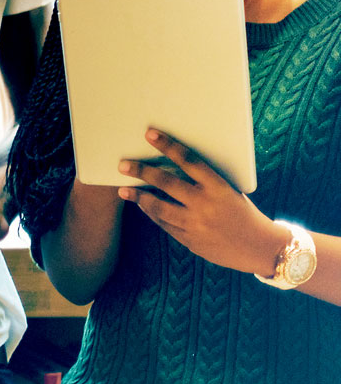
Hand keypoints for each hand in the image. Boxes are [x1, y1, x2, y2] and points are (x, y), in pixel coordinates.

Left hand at [117, 128, 283, 275]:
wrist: (261, 248)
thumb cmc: (245, 213)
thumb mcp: (230, 192)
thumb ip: (205, 182)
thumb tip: (174, 167)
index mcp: (220, 187)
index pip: (189, 160)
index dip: (168, 146)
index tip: (150, 134)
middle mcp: (205, 205)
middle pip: (166, 183)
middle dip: (142, 172)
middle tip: (123, 165)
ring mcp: (195, 224)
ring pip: (158, 207)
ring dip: (139, 197)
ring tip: (123, 189)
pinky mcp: (189, 240)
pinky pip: (164, 224)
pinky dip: (151, 213)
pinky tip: (142, 205)